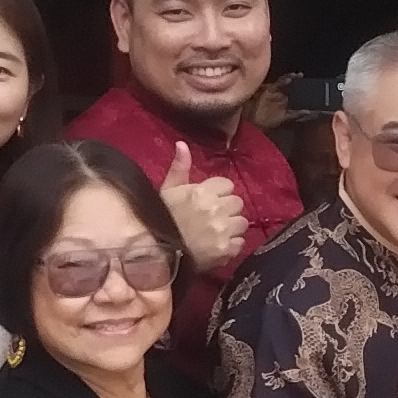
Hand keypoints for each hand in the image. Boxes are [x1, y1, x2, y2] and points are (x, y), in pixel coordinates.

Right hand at [159, 149, 248, 273]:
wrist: (155, 254)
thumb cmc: (159, 219)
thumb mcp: (167, 190)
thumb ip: (179, 168)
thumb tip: (182, 143)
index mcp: (202, 192)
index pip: (227, 185)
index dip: (219, 192)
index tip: (210, 200)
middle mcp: (215, 209)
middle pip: (237, 203)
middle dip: (228, 209)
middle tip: (214, 217)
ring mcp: (222, 230)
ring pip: (242, 223)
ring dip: (233, 226)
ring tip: (218, 232)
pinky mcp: (226, 250)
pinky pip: (240, 243)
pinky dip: (232, 245)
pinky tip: (219, 245)